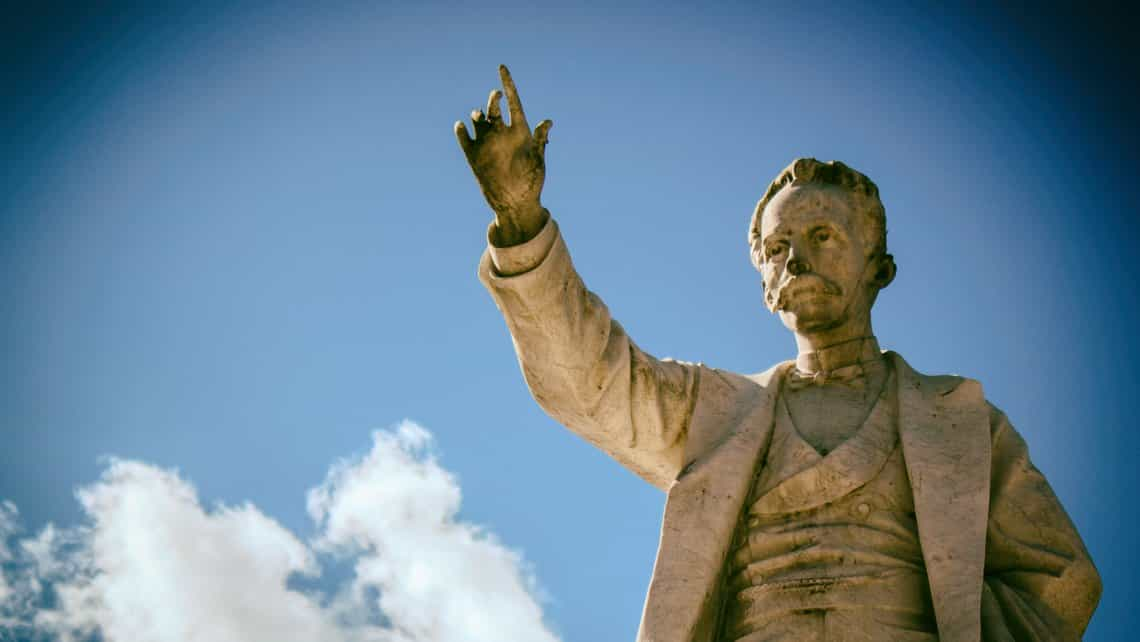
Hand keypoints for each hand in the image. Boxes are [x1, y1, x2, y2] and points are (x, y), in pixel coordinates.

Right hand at [455, 65, 552, 245]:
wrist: (516, 204)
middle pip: (494, 107)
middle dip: (493, 99)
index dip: (507, 83)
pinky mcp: (474, 156)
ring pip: (478, 119)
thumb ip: (538, 140)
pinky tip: (462, 127)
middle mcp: (502, 134)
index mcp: (520, 131)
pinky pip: (464, 137)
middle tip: (496, 97)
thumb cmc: (532, 182)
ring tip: (481, 118)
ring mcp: (487, 144)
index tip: (501, 67)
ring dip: (478, 114)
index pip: (513, 101)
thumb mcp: (537, 159)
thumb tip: (547, 121)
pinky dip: (461, 130)